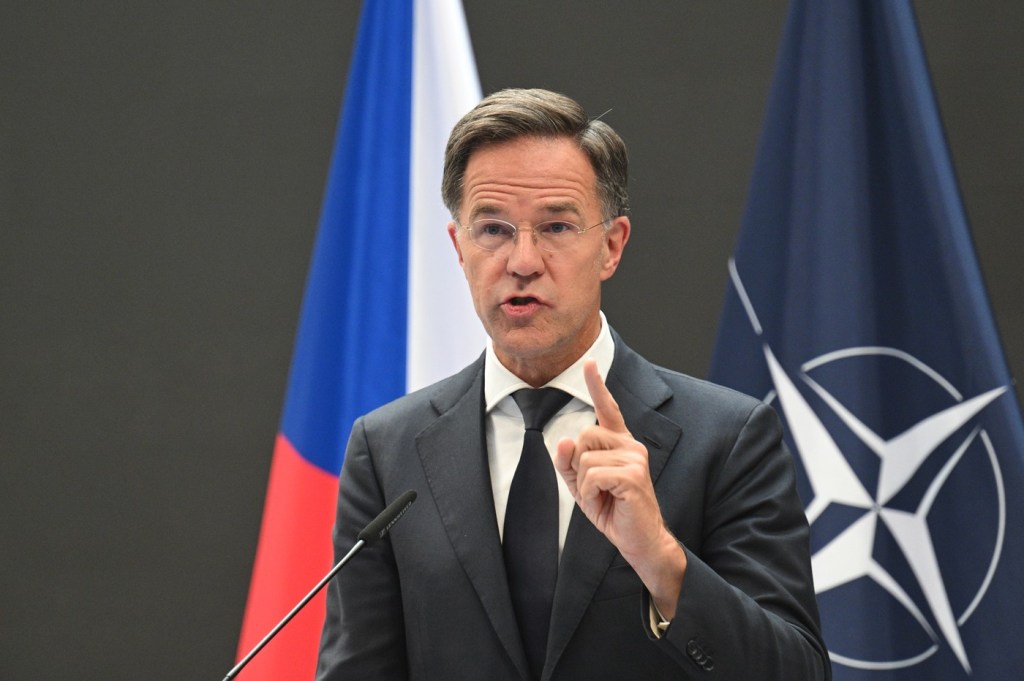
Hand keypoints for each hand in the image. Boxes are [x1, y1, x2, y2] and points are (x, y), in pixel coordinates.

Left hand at [554, 359, 685, 616]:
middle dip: (578, 465)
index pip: (608, 409)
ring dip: (583, 483)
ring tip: (602, 497)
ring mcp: (634, 457)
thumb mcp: (580, 486)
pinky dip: (589, 492)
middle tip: (594, 489)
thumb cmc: (612, 511)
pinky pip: (592, 474)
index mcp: (620, 444)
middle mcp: (630, 445)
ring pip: (585, 457)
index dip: (597, 385)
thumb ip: (568, 463)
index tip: (590, 362)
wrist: (638, 540)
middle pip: (584, 436)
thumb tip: (565, 439)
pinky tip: (605, 501)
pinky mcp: (633, 474)